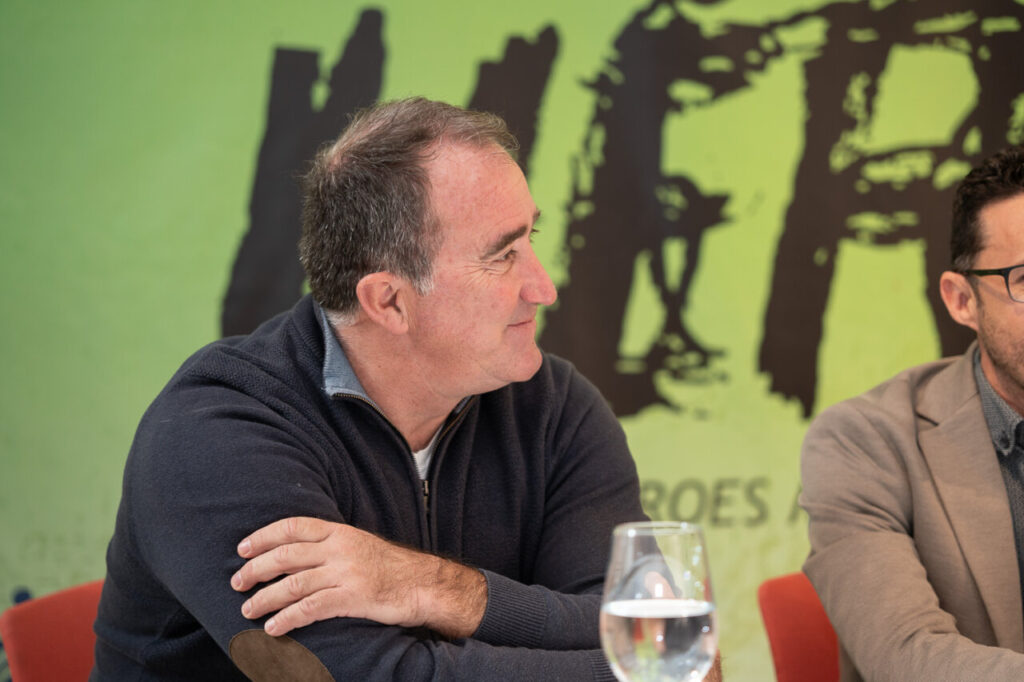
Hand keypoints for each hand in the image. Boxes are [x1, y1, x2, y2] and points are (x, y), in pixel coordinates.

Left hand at [231, 517, 486, 637]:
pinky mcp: (352, 598)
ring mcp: (346, 572)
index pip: (293, 526)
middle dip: (256, 569)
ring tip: (248, 610)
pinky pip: (310, 608)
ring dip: (265, 598)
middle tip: (237, 582)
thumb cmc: (389, 567)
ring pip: (293, 584)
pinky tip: (273, 628)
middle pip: (286, 555)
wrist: (423, 584)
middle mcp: (340, 548)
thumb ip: (329, 545)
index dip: (263, 536)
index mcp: (340, 531)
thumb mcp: (358, 545)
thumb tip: (290, 554)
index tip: (242, 549)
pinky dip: (287, 618)